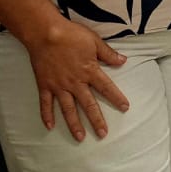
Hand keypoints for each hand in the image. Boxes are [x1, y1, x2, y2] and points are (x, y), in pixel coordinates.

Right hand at [20, 17, 129, 140]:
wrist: (45, 33)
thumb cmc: (71, 35)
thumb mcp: (94, 41)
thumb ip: (108, 54)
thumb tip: (123, 60)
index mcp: (89, 71)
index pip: (106, 88)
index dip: (116, 98)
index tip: (125, 108)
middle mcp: (75, 82)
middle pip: (88, 104)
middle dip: (96, 120)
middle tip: (102, 134)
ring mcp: (59, 86)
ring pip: (68, 109)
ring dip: (74, 124)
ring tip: (80, 138)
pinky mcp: (45, 86)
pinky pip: (46, 104)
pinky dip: (46, 116)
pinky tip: (49, 127)